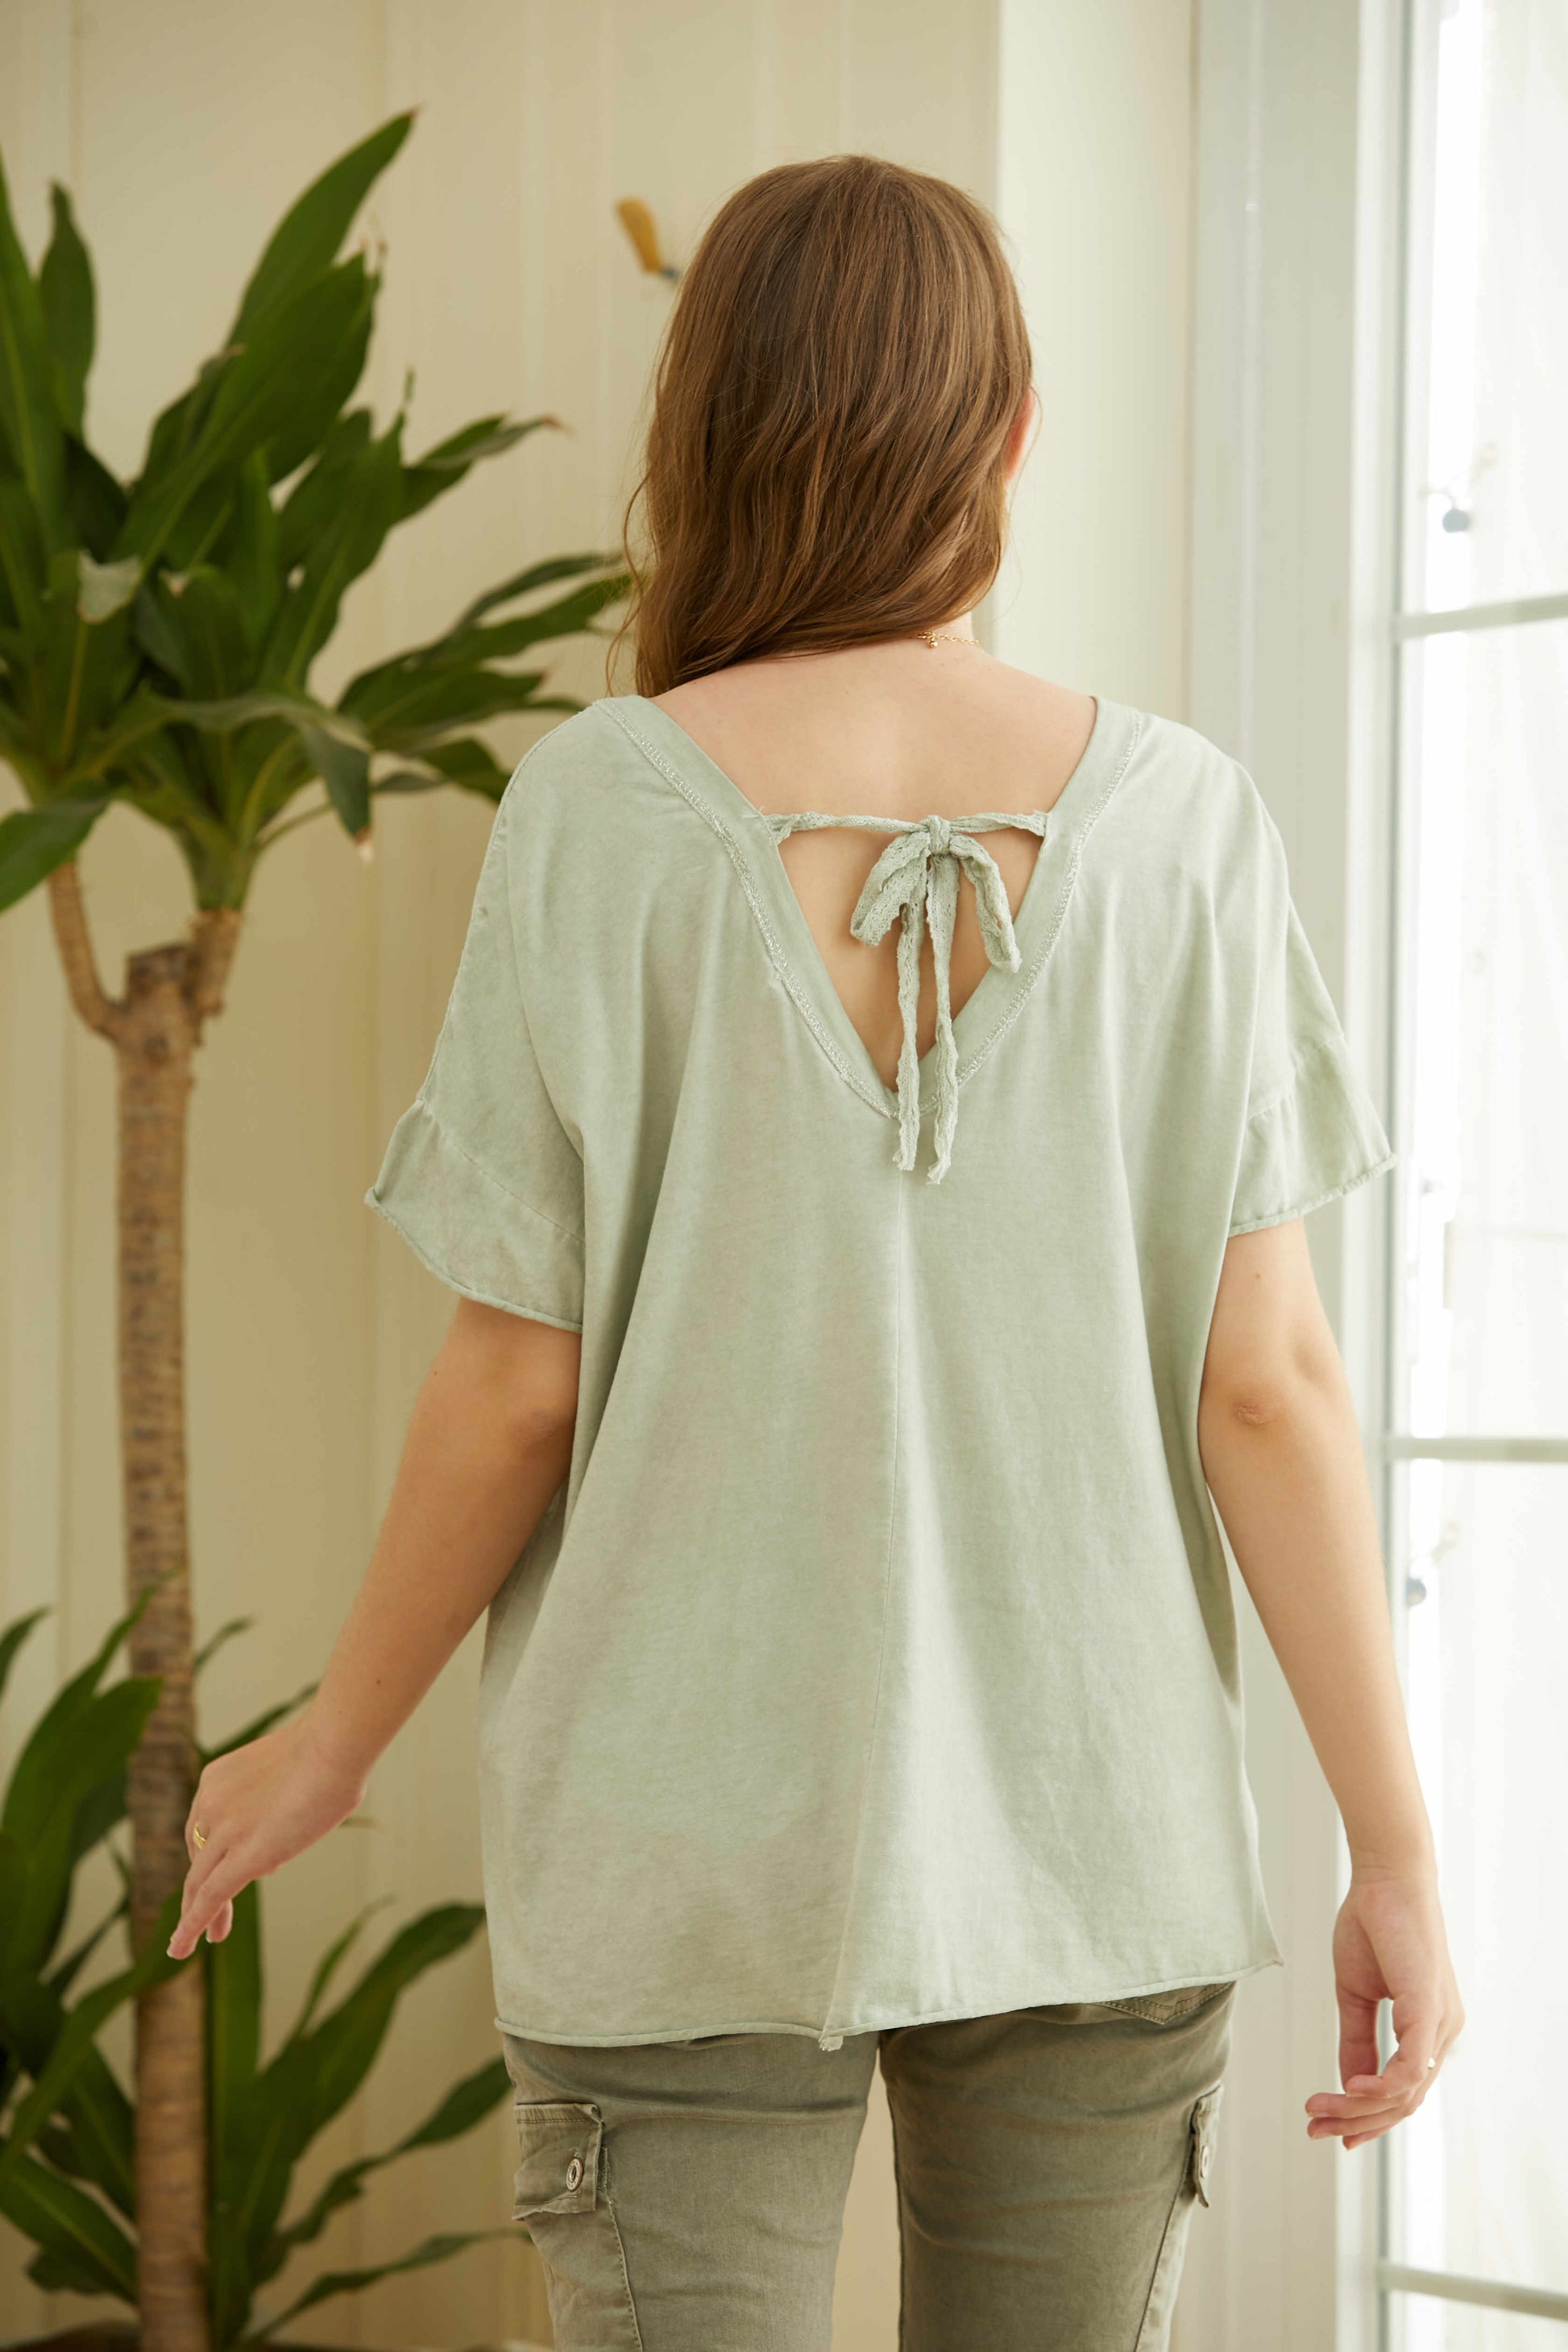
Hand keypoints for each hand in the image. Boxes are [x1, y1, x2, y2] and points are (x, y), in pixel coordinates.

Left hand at [170, 1715, 366, 1958]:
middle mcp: (210, 1803)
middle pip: (199, 1856)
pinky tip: (182, 1948)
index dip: (219, 1850)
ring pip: (201, 1883)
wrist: (333, 1746)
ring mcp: (224, 1831)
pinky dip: (193, 1926)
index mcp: (217, 1778)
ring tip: (207, 1939)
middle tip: (212, 1917)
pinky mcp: (242, 1857)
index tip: (237, 1868)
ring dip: (200, 1915)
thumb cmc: (331, 1750)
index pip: (209, 1824)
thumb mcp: (290, 1772)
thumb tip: (287, 1826)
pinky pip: (211, 1898)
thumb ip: (281, 1799)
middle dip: (203, 1888)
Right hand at [1306, 1865, 1463, 2149]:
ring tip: (1318, 2109)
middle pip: (1403, 2102)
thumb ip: (1357, 2041)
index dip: (1365, 2116)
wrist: (1384, 1879)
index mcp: (1428, 2029)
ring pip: (1405, 2093)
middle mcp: (1442, 2033)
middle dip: (1356, 2121)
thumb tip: (1348, 2086)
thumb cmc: (1372, 1926)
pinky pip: (1411, 2068)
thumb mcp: (1355, 1994)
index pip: (1402, 2092)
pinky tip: (1349, 2090)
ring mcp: (1440, 2024)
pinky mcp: (1430, 2010)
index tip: (1327, 2126)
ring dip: (1358, 2107)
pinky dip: (1380, 2087)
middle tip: (1314, 2127)